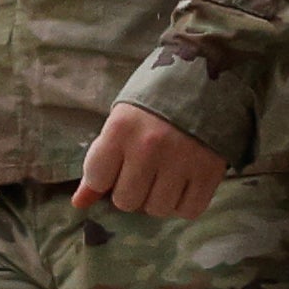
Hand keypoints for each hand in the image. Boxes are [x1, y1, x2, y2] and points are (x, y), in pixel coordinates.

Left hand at [72, 102, 231, 221]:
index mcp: (121, 129)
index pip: (97, 179)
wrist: (206, 78)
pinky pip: (189, 210)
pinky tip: (183, 185)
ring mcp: (181, 161)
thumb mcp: (121, 120)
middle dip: (131, 191)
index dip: (104, 178)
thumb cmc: (155, 99)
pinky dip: (183, 204)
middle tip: (142, 173)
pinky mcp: (210, 172)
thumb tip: (79, 203)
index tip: (115, 168)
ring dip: (157, 199)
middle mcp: (149, 148)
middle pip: (126, 201)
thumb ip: (100, 161)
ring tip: (164, 177)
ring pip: (157, 209)